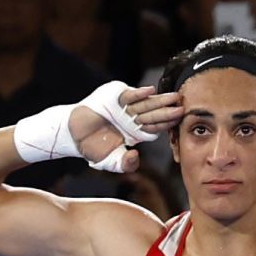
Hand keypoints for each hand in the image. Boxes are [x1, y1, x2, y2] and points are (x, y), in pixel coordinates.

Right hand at [67, 85, 181, 171]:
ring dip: (159, 100)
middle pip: (154, 114)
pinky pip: (129, 95)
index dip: (166, 125)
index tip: (179, 123)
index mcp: (135, 132)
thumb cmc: (91, 147)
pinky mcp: (114, 97)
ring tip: (174, 97)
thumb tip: (136, 156)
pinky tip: (150, 91)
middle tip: (184, 108)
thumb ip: (125, 164)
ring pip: (145, 104)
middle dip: (169, 111)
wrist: (71, 135)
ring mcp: (124, 107)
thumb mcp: (110, 161)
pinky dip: (138, 93)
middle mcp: (133, 118)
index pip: (155, 127)